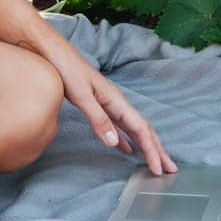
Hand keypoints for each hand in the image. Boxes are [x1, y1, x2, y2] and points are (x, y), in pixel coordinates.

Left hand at [35, 33, 177, 176]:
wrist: (50, 50)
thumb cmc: (65, 68)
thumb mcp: (81, 95)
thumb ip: (98, 118)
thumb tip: (114, 143)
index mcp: (116, 100)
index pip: (141, 129)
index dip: (152, 150)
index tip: (159, 170)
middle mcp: (115, 101)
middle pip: (143, 129)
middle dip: (158, 149)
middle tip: (170, 169)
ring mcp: (107, 103)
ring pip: (132, 128)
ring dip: (145, 145)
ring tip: (155, 161)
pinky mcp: (97, 104)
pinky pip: (118, 126)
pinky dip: (125, 138)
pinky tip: (126, 148)